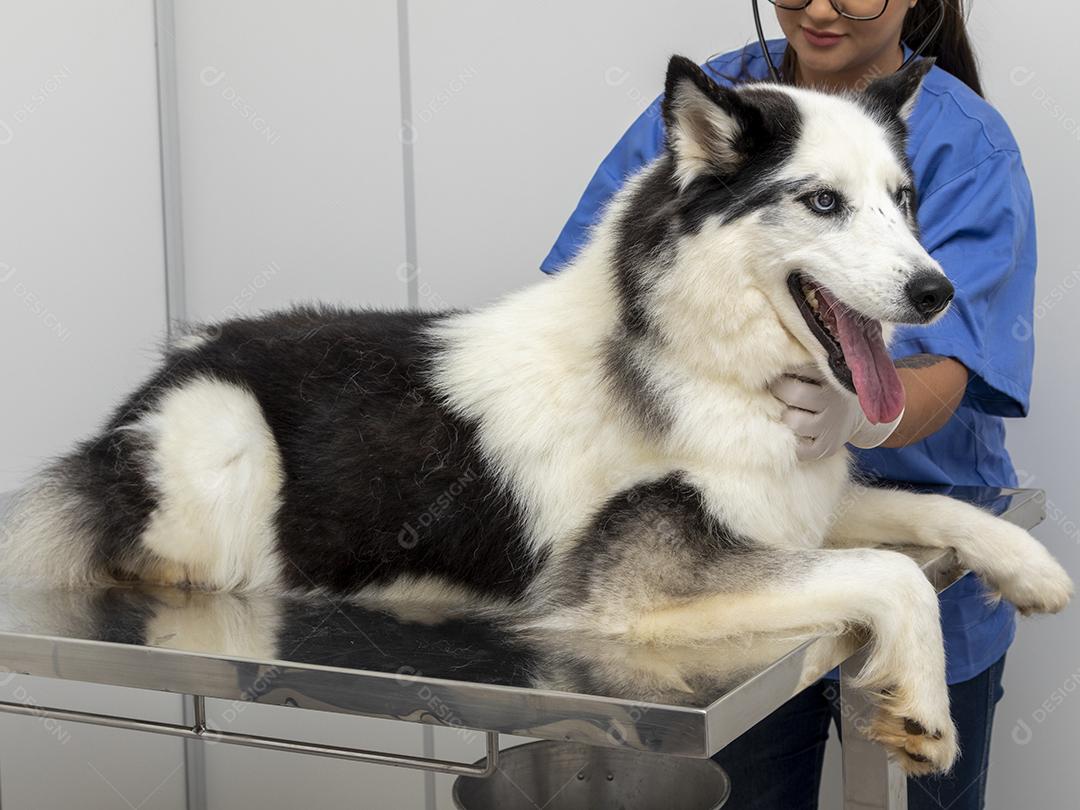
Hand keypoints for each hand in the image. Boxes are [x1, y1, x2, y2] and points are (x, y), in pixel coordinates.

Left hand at [769, 364, 904, 460]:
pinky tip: (793, 432)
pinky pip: (801, 450)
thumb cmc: (827, 386)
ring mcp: (831, 425)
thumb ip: (802, 358)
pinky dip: (792, 442)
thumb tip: (764, 353)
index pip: (799, 368)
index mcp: (831, 376)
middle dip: (779, 391)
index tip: (776, 370)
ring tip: (787, 411)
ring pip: (794, 422)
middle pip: (793, 394)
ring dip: (785, 417)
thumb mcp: (822, 368)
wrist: (858, 414)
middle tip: (778, 390)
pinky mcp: (827, 447)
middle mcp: (833, 400)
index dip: (781, 370)